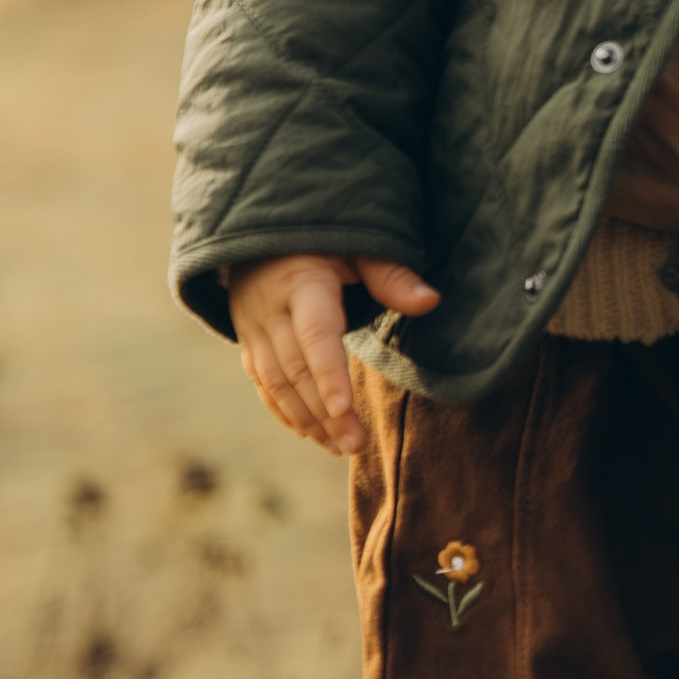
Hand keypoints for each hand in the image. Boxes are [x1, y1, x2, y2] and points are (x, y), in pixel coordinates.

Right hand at [228, 251, 441, 457]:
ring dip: (306, 420)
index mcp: (301, 283)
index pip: (314, 335)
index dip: (328, 373)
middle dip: (325, 412)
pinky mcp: (247, 341)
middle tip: (356, 445)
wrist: (258, 231)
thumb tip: (431, 302)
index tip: (343, 408)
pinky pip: (262, 383)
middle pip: (295, 369)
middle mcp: (269, 309)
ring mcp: (252, 328)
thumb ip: (391, 275)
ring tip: (341, 447)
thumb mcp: (358, 245)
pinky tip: (312, 434)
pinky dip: (285, 411)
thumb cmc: (322, 238)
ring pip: (275, 382)